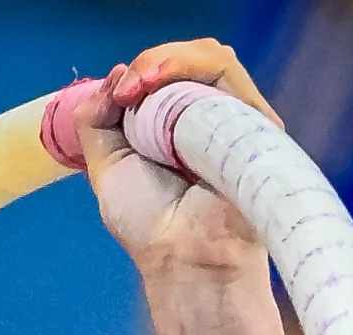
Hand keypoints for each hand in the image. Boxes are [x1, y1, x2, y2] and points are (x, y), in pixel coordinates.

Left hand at [76, 41, 281, 286]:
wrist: (183, 258)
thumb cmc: (149, 227)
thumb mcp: (106, 166)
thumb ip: (98, 119)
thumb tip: (115, 73)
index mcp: (178, 127)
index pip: (167, 74)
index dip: (139, 72)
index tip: (117, 95)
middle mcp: (210, 119)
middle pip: (190, 58)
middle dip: (151, 62)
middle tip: (127, 89)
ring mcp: (235, 119)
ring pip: (210, 59)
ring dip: (168, 61)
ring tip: (141, 86)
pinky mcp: (254, 122)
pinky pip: (226, 74)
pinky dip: (191, 68)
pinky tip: (162, 86)